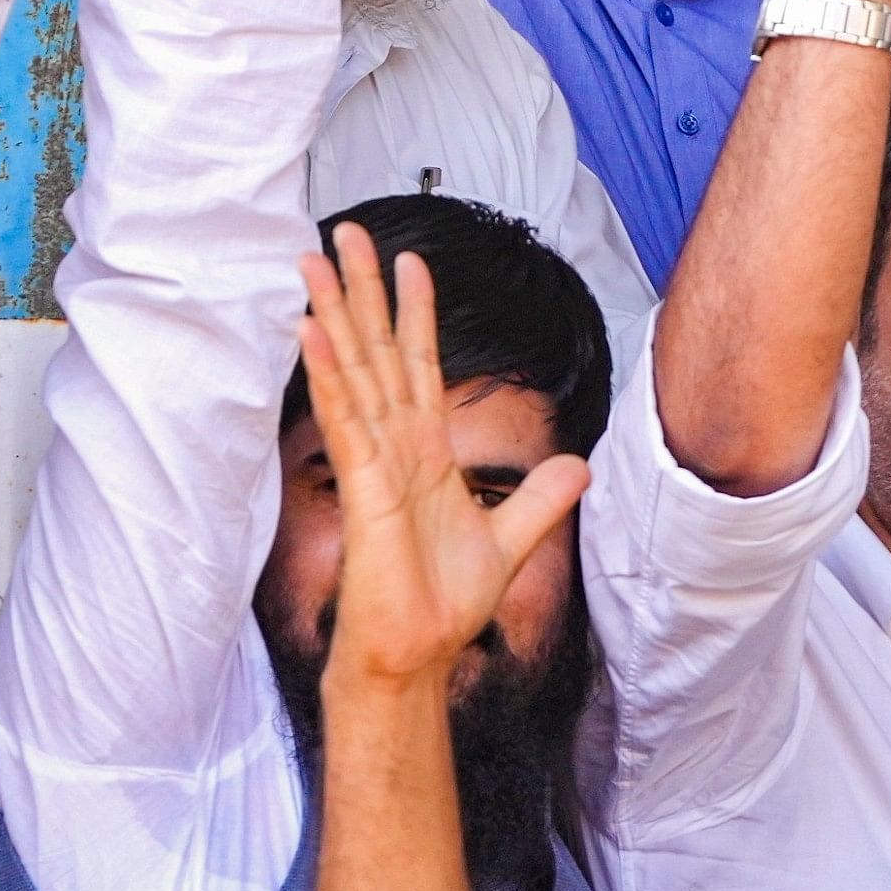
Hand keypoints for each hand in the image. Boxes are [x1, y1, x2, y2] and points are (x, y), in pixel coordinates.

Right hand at [295, 228, 587, 690]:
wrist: (416, 658)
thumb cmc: (444, 607)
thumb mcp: (512, 541)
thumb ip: (541, 498)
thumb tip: (578, 465)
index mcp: (425, 454)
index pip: (420, 366)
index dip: (415, 313)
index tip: (410, 261)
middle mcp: (394, 447)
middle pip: (377, 352)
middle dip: (362, 291)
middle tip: (343, 233)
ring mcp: (374, 463)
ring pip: (353, 372)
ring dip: (334, 315)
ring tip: (314, 262)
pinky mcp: (363, 488)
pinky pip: (345, 418)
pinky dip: (329, 374)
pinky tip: (312, 331)